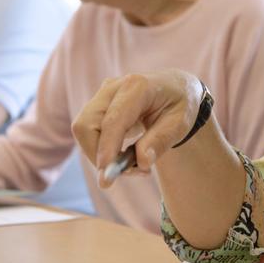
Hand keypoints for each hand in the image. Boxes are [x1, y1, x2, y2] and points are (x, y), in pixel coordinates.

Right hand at [71, 69, 204, 188]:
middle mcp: (114, 87)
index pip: (113, 120)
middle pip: (87, 124)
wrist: (175, 89)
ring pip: (83, 130)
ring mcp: (102, 95)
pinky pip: (88, 132)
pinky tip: (125, 157)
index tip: (106, 176)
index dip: (107, 148)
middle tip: (129, 173)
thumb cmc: (180, 104)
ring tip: (132, 166)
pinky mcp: (97, 106)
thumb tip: (142, 161)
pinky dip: (102, 151)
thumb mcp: (180, 124)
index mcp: (137, 86)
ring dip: (100, 155)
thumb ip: (161, 141)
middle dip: (98, 155)